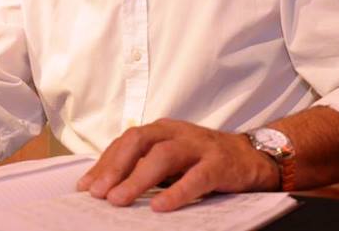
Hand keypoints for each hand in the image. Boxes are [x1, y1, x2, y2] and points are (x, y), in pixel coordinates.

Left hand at [76, 118, 277, 211]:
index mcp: (162, 130)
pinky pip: (196, 177)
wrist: (252, 156)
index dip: (105, 162)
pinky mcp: (219, 164)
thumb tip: (110, 187)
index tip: (86, 186)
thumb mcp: (172, 158)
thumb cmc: (204, 160)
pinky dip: (176, 192)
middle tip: (98, 192)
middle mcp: (177, 132)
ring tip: (119, 200)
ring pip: (164, 156)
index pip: (126, 142)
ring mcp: (199, 146)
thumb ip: (145, 166)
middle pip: (140, 141)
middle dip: (115, 166)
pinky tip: (160, 207)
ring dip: (138, 178)